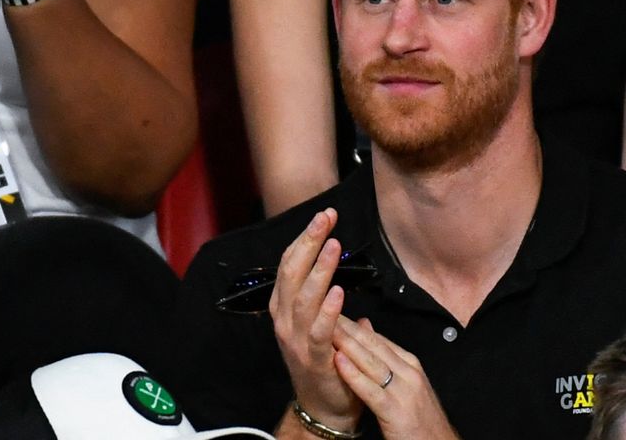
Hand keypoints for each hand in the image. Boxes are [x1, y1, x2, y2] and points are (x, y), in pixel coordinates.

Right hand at [270, 208, 363, 432]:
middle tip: (325, 219)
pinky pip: (319, 331)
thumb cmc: (326, 360)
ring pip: (303, 298)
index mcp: (285, 309)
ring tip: (334, 246)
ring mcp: (297, 341)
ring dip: (319, 270)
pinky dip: (329, 310)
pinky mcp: (314, 360)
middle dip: (308, 243)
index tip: (323, 216)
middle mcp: (285, 322)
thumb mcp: (321, 322)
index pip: (289, 265)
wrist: (326, 409)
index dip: (305, 238)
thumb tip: (338, 268)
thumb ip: (326, 296)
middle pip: (292, 274)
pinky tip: (340, 291)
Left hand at [333, 317, 459, 439]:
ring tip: (328, 328)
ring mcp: (404, 391)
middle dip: (348, 328)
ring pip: (372, 362)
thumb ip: (387, 359)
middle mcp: (409, 373)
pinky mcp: (396, 412)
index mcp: (411, 365)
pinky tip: (338, 362)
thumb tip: (367, 328)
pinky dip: (354, 374)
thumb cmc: (419, 419)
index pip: (378, 339)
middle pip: (374, 345)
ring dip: (348, 344)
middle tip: (324, 309)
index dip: (354, 325)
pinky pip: (371, 390)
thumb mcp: (405, 385)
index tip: (333, 311)